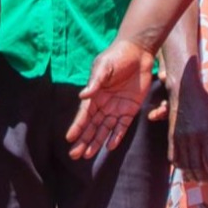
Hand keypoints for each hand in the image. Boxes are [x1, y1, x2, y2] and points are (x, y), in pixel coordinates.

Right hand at [68, 37, 159, 161]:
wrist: (138, 52)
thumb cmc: (117, 56)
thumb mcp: (103, 67)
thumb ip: (95, 82)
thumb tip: (83, 97)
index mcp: (94, 95)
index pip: (84, 115)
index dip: (77, 127)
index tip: (69, 139)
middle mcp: (103, 104)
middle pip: (91, 126)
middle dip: (83, 140)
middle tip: (75, 155)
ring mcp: (116, 108)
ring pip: (104, 129)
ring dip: (96, 142)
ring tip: (88, 155)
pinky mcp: (130, 109)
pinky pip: (122, 126)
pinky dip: (116, 136)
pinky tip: (110, 146)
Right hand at [169, 56, 207, 180]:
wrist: (184, 91)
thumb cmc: (204, 103)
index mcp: (206, 133)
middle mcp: (192, 137)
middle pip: (196, 165)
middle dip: (202, 177)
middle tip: (207, 182)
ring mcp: (180, 137)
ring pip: (184, 163)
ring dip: (190, 174)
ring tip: (195, 179)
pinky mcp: (171, 135)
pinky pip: (173, 155)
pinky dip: (178, 165)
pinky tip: (183, 168)